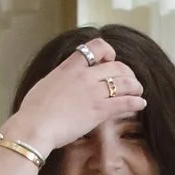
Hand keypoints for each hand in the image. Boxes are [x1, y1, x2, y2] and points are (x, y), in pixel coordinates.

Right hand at [14, 35, 145, 154]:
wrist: (34, 126)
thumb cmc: (33, 111)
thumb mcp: (45, 84)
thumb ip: (60, 79)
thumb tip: (62, 82)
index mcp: (70, 67)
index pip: (96, 47)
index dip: (108, 51)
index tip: (110, 60)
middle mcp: (84, 76)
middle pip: (117, 66)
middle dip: (127, 73)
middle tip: (130, 81)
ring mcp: (93, 92)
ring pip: (125, 83)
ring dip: (135, 87)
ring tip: (139, 92)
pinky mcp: (99, 110)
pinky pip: (125, 102)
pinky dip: (136, 102)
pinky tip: (140, 104)